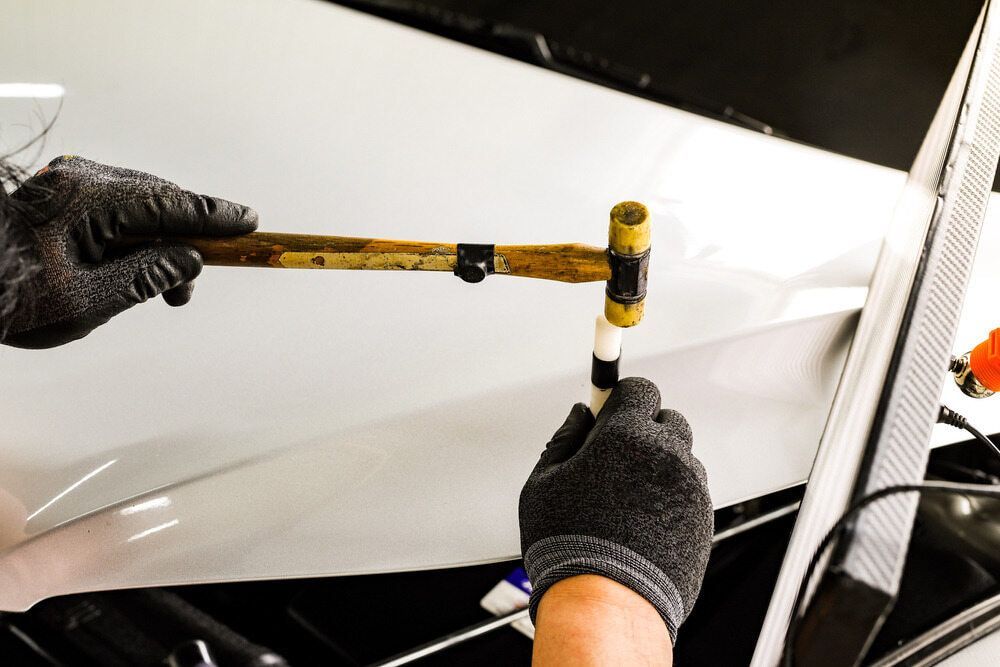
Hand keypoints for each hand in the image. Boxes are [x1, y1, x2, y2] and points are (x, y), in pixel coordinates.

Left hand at [1, 156, 256, 347]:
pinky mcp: (57, 198)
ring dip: (159, 241)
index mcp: (91, 200)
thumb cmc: (10, 297)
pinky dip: (133, 236)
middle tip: (192, 285)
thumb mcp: (89, 299)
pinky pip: (112, 209)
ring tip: (164, 286)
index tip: (248, 222)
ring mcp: (66, 186)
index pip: (171, 205)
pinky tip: (134, 265)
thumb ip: (147, 276)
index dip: (214, 217)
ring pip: (136, 206)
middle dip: (185, 239)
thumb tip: (189, 261)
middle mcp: (80, 181)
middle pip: (157, 201)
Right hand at [519, 377, 712, 641]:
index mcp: (625, 435)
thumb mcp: (543, 483)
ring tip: (627, 498)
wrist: (606, 603)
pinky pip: (690, 491)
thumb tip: (580, 415)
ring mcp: (689, 486)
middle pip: (667, 419)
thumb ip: (564, 439)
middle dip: (645, 429)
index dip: (622, 399)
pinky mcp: (703, 517)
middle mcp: (665, 454)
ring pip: (681, 457)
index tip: (610, 411)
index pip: (640, 389)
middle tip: (616, 457)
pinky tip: (643, 520)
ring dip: (661, 464)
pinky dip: (672, 496)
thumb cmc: (570, 545)